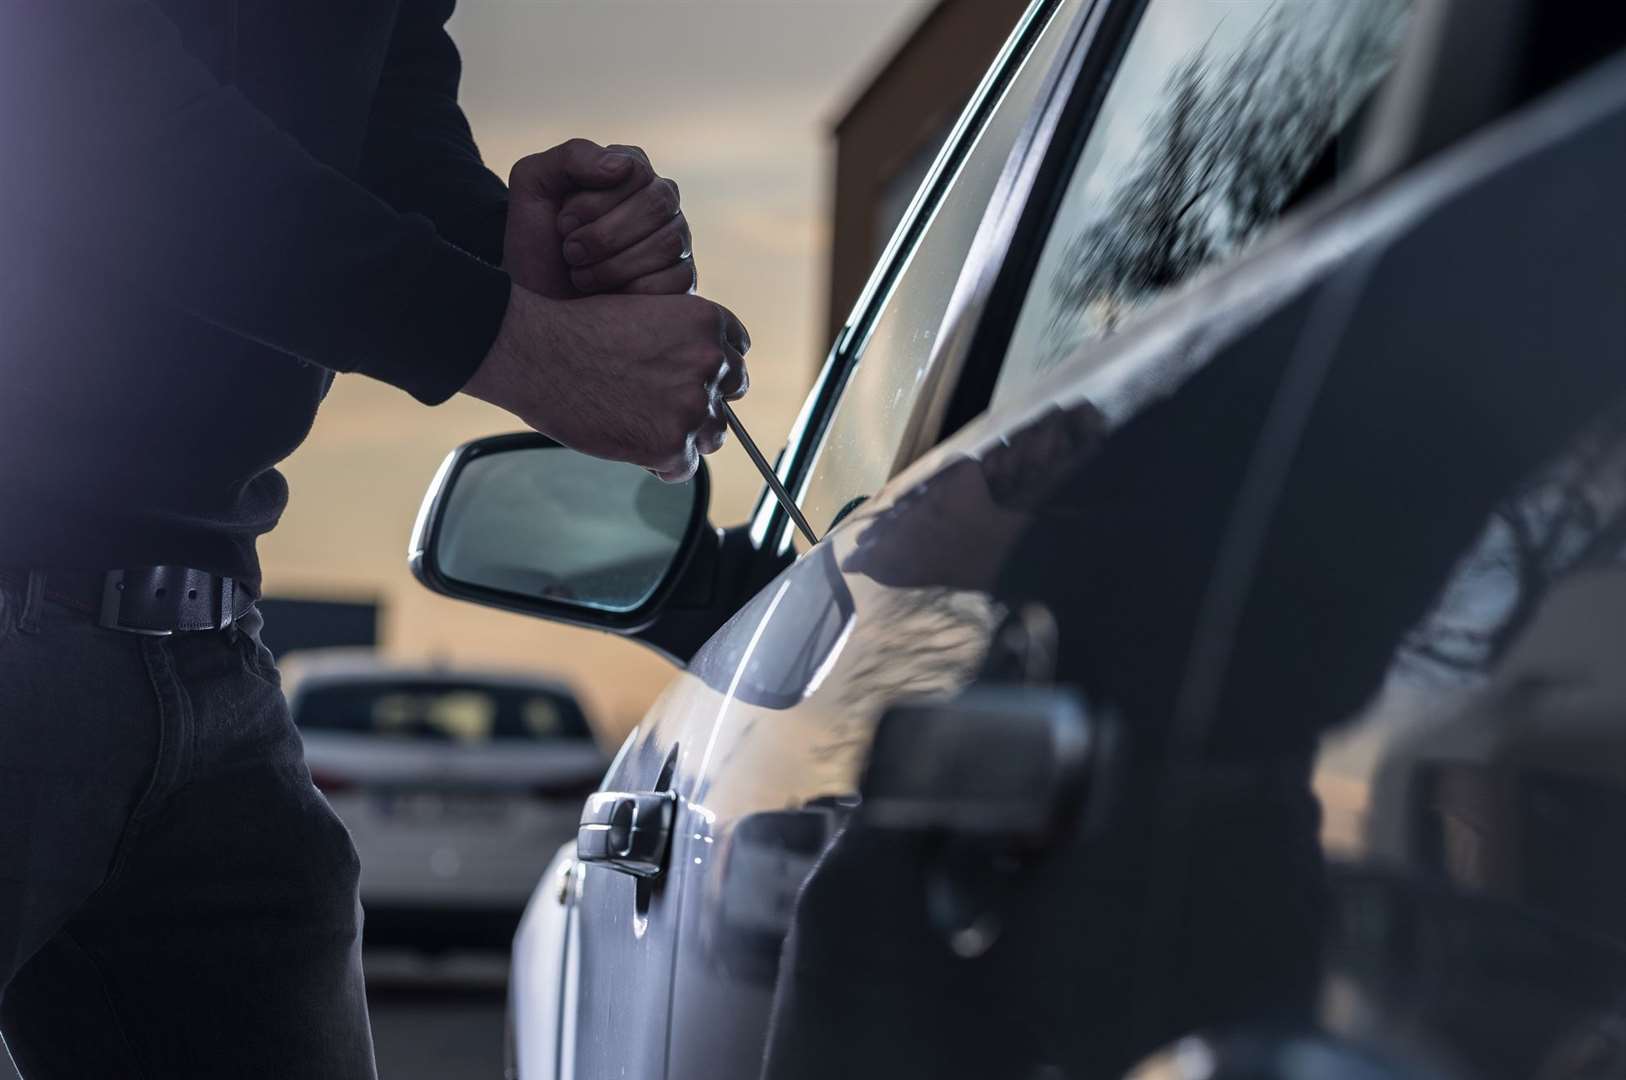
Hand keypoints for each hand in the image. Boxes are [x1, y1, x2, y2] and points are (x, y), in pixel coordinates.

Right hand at [463, 285, 748, 482]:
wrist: (537, 353)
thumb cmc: (576, 332)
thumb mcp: (644, 314)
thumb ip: (680, 342)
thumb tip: (698, 378)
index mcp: (706, 323)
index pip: (736, 353)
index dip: (712, 369)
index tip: (692, 379)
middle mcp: (710, 362)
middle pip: (731, 395)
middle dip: (704, 402)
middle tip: (665, 407)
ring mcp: (694, 406)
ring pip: (713, 434)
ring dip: (686, 436)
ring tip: (644, 427)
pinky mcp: (672, 444)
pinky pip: (685, 467)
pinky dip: (663, 464)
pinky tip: (635, 448)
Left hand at [503, 140, 693, 299]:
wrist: (538, 304)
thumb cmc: (536, 242)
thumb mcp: (534, 184)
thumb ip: (573, 157)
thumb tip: (623, 165)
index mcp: (630, 171)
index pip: (633, 172)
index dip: (593, 202)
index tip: (562, 223)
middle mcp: (661, 201)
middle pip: (656, 205)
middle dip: (603, 236)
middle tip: (570, 252)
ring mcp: (677, 240)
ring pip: (667, 244)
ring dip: (613, 266)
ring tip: (582, 275)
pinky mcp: (683, 279)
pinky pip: (675, 281)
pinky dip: (632, 291)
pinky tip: (608, 296)